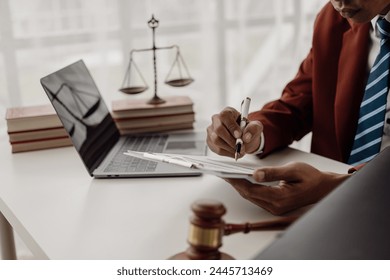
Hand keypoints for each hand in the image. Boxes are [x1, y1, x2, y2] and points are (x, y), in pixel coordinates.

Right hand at [207, 107, 262, 158]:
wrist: (244, 138)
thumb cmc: (248, 130)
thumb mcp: (256, 126)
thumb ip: (253, 129)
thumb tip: (246, 137)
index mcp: (227, 112)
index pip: (225, 116)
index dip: (231, 126)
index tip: (239, 135)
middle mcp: (217, 119)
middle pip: (218, 129)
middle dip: (230, 140)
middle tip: (240, 146)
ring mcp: (211, 130)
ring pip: (216, 140)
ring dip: (229, 148)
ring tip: (239, 150)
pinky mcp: (210, 141)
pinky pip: (216, 149)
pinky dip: (227, 153)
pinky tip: (233, 152)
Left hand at [225, 162, 349, 214]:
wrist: (323, 188)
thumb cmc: (311, 177)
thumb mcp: (293, 170)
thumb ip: (273, 172)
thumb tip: (255, 174)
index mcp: (280, 198)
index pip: (251, 190)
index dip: (236, 181)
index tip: (225, 173)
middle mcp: (275, 206)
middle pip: (248, 195)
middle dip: (234, 183)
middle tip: (221, 172)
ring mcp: (275, 208)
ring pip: (251, 196)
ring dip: (239, 186)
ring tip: (227, 174)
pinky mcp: (275, 205)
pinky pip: (257, 197)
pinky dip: (247, 188)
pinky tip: (241, 179)